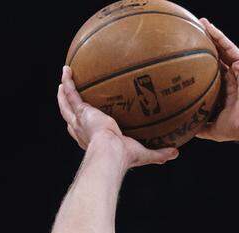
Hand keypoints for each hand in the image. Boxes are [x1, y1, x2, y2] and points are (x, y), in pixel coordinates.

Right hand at [56, 67, 176, 166]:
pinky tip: (67, 69)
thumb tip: (176, 152)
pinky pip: (72, 92)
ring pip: (67, 104)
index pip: (84, 132)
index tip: (84, 117)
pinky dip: (68, 81)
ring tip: (63, 81)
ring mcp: (80, 120)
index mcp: (93, 139)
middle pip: (70, 116)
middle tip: (67, 95)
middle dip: (68, 106)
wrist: (111, 153)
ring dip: (63, 92)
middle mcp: (83, 130)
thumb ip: (159, 153)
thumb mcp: (143, 154)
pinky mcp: (82, 111)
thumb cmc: (124, 157)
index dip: (81, 126)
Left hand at [195, 19, 238, 143]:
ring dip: (211, 35)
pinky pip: (230, 48)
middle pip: (216, 57)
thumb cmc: (235, 128)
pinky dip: (220, 37)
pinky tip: (209, 27)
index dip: (200, 64)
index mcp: (224, 91)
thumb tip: (183, 130)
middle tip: (191, 35)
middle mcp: (231, 79)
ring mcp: (238, 71)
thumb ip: (199, 127)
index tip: (187, 57)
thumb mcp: (211, 129)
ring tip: (200, 23)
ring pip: (223, 49)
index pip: (211, 73)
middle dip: (205, 45)